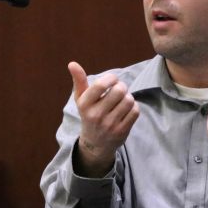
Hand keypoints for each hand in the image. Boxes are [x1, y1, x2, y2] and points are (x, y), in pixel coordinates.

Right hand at [68, 61, 138, 176]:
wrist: (95, 144)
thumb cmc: (89, 114)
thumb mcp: (81, 99)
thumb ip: (79, 80)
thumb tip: (72, 63)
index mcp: (85, 105)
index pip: (100, 85)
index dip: (111, 78)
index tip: (112, 80)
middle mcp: (96, 115)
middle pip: (119, 91)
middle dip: (122, 86)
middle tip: (119, 90)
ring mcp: (110, 125)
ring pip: (129, 100)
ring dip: (128, 97)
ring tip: (122, 100)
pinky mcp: (122, 131)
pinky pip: (135, 111)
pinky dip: (133, 107)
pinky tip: (126, 109)